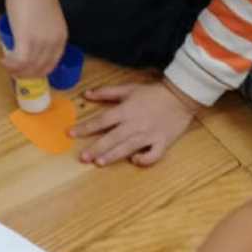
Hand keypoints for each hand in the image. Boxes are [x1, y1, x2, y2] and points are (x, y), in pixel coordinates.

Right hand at [0, 0, 67, 78]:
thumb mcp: (47, 20)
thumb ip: (43, 33)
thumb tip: (30, 43)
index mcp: (61, 38)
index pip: (51, 64)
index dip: (38, 71)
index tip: (27, 70)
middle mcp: (53, 43)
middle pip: (40, 69)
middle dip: (26, 74)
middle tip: (13, 70)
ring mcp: (41, 43)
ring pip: (28, 68)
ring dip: (16, 70)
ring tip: (6, 64)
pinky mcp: (26, 41)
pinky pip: (19, 62)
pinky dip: (10, 65)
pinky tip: (4, 61)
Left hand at [72, 79, 201, 166]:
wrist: (181, 95)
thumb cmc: (153, 93)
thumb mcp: (129, 88)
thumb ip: (107, 93)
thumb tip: (86, 94)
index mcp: (126, 111)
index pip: (101, 120)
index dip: (85, 128)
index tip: (70, 133)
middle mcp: (135, 124)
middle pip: (112, 138)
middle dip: (96, 148)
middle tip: (82, 158)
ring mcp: (149, 135)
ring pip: (128, 148)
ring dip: (113, 156)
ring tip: (99, 163)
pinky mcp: (162, 142)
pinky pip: (152, 155)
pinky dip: (144, 160)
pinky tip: (135, 160)